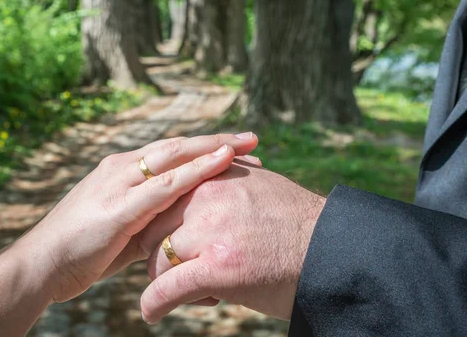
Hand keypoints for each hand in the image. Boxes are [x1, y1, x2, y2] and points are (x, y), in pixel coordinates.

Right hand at [15, 133, 258, 302]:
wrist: (40, 266)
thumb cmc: (79, 252)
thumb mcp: (121, 232)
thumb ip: (147, 224)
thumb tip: (176, 231)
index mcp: (119, 171)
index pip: (169, 153)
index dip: (203, 148)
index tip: (237, 149)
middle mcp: (120, 169)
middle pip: (177, 146)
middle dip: (216, 140)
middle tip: (252, 138)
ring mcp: (119, 184)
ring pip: (175, 156)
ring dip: (214, 147)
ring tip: (248, 143)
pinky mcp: (120, 208)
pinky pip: (166, 185)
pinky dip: (197, 170)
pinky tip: (222, 160)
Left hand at [139, 161, 325, 323]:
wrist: (332, 249)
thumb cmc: (294, 221)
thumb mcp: (254, 183)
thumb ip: (222, 177)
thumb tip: (205, 171)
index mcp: (211, 176)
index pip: (162, 200)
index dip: (158, 226)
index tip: (160, 242)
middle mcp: (205, 198)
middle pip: (153, 231)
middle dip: (160, 253)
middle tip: (181, 269)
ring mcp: (209, 233)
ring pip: (158, 260)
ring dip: (168, 280)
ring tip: (197, 289)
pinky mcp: (216, 268)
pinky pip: (167, 289)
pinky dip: (154, 303)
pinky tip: (151, 313)